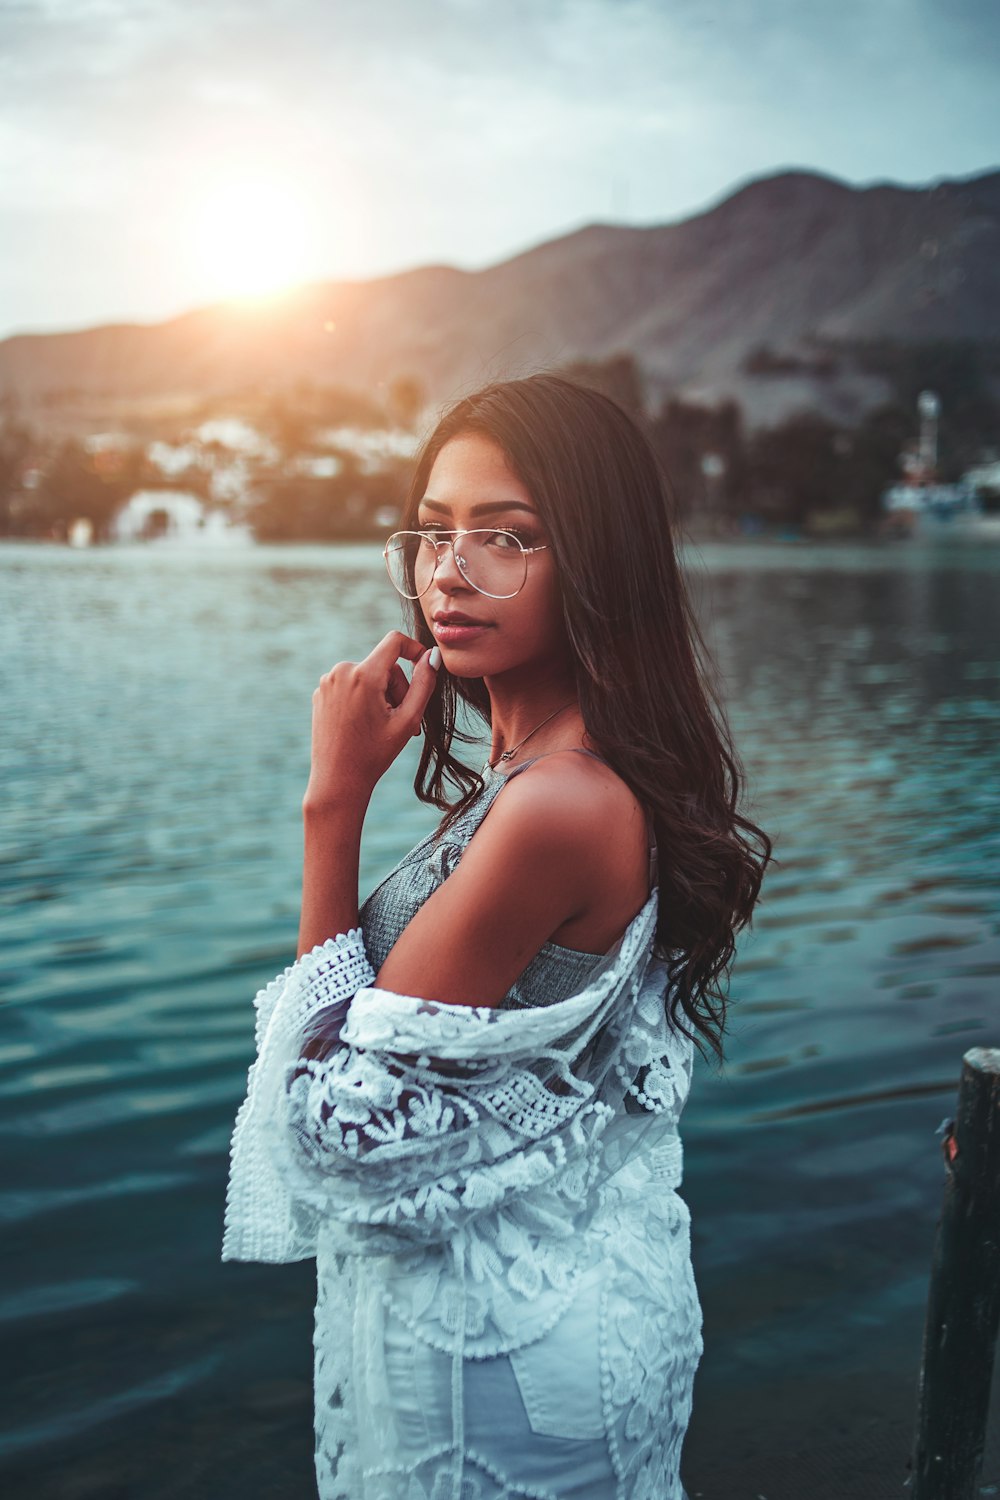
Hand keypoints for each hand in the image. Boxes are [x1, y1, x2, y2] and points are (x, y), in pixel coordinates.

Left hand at [304, 631, 440, 811]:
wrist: (337, 780)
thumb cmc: (375, 753)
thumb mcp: (407, 719)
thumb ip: (424, 683)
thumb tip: (433, 656)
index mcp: (364, 675)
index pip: (394, 641)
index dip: (414, 649)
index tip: (425, 664)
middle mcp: (342, 671)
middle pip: (383, 665)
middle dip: (398, 688)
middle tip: (404, 721)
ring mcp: (327, 682)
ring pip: (368, 676)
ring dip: (381, 695)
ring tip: (384, 726)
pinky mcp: (320, 693)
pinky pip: (350, 685)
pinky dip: (363, 699)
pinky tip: (365, 726)